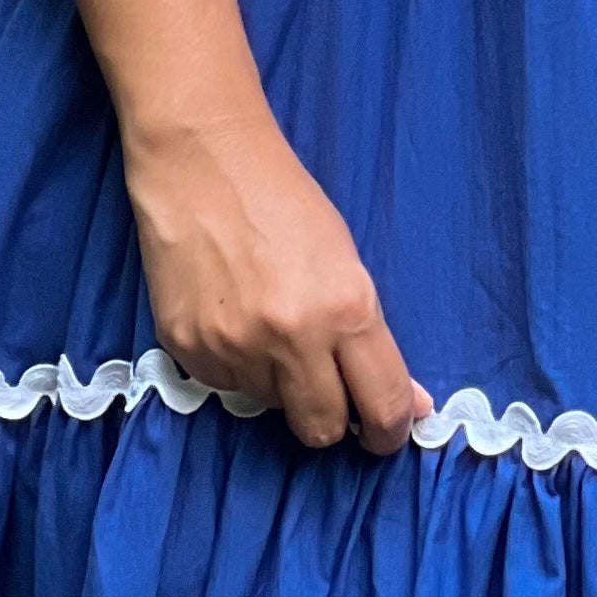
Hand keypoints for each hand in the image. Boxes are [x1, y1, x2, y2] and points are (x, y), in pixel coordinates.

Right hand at [122, 104, 434, 454]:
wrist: (202, 163)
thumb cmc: (285, 201)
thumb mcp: (346, 262)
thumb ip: (372, 338)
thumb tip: (408, 403)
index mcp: (345, 310)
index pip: (382, 405)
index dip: (390, 430)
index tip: (388, 433)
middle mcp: (291, 340)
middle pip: (322, 429)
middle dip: (333, 419)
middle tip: (330, 389)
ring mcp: (234, 349)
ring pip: (271, 405)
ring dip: (277, 380)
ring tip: (267, 318)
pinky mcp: (188, 352)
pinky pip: (226, 385)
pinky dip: (236, 364)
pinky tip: (231, 314)